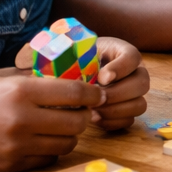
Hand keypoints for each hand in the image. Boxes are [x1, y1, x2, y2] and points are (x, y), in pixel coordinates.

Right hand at [0, 69, 103, 171]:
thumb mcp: (1, 76)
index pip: (74, 94)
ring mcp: (14, 146)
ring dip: (71, 134)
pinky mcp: (8, 165)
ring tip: (64, 125)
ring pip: (66, 144)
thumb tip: (71, 73)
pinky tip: (44, 139)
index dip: (93, 94)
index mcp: (20, 92)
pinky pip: (46, 158)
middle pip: (76, 122)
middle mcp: (20, 120)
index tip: (98, 93)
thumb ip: (36, 76)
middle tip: (83, 110)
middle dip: (85, 115)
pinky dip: (52, 149)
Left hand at [12, 35, 148, 129]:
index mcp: (119, 52)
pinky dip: (114, 122)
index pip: (133, 57)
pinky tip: (96, 120)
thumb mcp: (60, 53)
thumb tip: (28, 53)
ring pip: (139, 104)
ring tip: (93, 112)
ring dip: (117, 110)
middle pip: (142, 82)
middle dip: (119, 93)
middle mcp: (131, 72)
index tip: (101, 77)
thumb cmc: (64, 65)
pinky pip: (130, 120)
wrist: (66, 83)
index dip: (121, 68)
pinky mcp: (125, 110)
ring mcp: (131, 93)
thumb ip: (51, 49)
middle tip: (97, 98)